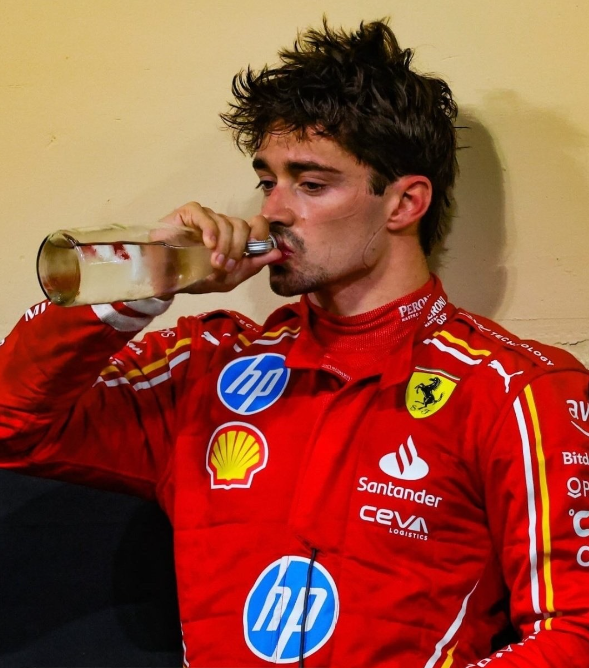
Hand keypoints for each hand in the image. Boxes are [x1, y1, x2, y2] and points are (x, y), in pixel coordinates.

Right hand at [158, 202, 281, 293]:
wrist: (165, 280)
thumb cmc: (196, 277)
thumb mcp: (228, 278)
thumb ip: (252, 266)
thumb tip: (278, 253)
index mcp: (236, 238)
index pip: (258, 224)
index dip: (261, 234)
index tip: (255, 250)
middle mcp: (223, 225)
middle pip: (243, 225)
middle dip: (238, 249)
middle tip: (226, 267)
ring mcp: (206, 218)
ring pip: (226, 222)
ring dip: (223, 246)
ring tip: (213, 264)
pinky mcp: (188, 213)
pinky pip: (205, 215)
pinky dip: (210, 231)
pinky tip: (207, 245)